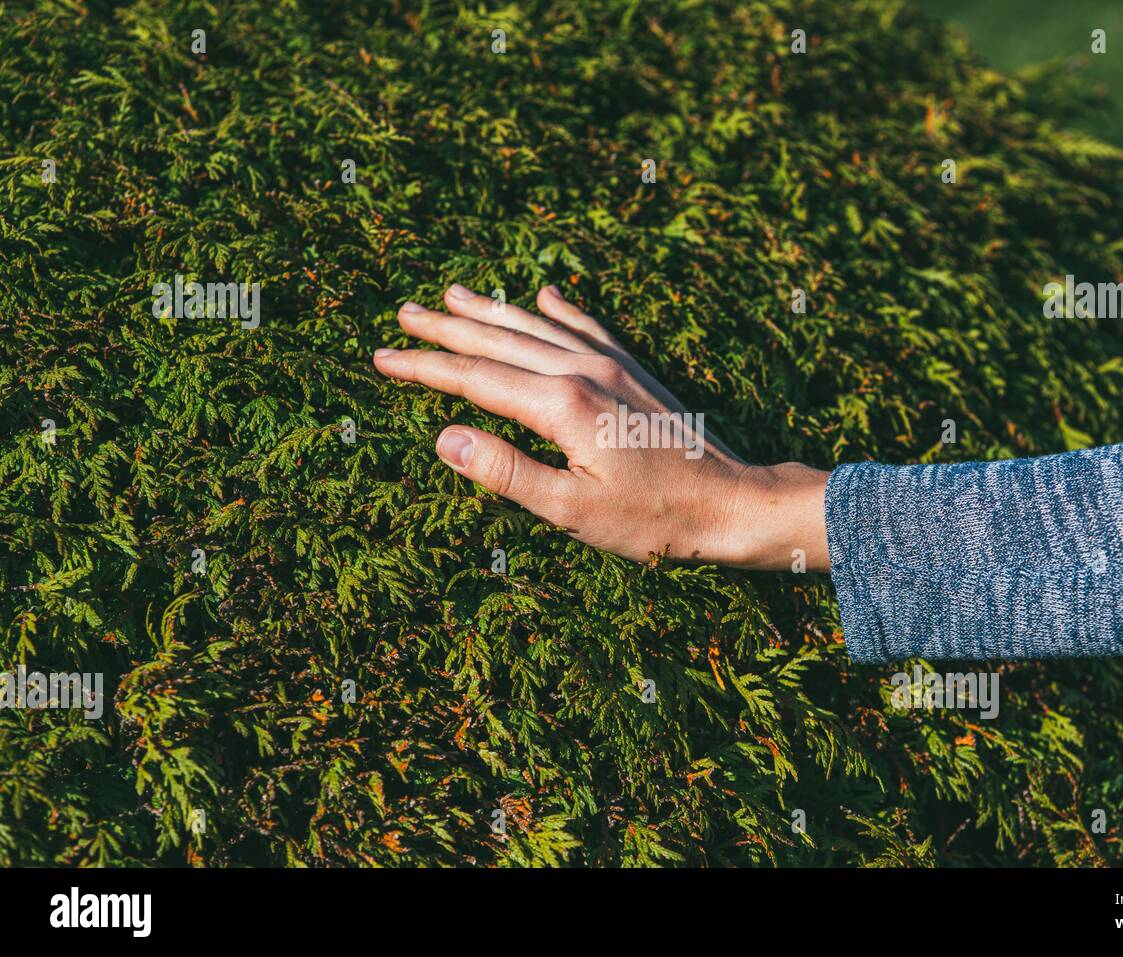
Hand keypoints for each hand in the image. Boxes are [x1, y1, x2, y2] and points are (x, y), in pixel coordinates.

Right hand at [372, 284, 829, 570]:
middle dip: (447, 329)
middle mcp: (584, 372)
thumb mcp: (572, 511)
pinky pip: (588, 327)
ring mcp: (613, 366)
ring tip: (453, 293)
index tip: (382, 358)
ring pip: (539, 327)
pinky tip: (546, 292)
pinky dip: (560, 308)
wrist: (731, 503)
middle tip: (403, 313)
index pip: (475, 379)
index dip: (424, 369)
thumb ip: (507, 473)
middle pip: (500, 342)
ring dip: (493, 311)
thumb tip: (445, 438)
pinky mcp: (635, 373)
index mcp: (561, 406)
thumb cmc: (654, 521)